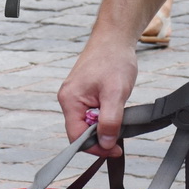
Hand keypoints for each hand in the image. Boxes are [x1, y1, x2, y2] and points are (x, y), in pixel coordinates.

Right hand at [58, 32, 138, 155]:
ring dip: (103, 126)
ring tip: (119, 118)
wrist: (115, 38)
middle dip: (100, 137)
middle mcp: (68, 99)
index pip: (77, 137)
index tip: (114, 149)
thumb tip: (106, 144)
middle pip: (80, 132)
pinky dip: (103, 116)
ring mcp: (75, 96)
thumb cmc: (114, 60)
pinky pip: (91, 113)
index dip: (96, 148)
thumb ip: (110, 121)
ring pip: (87, 123)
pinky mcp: (83, 93)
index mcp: (70, 100)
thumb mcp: (116, 93)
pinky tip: (114, 109)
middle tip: (120, 135)